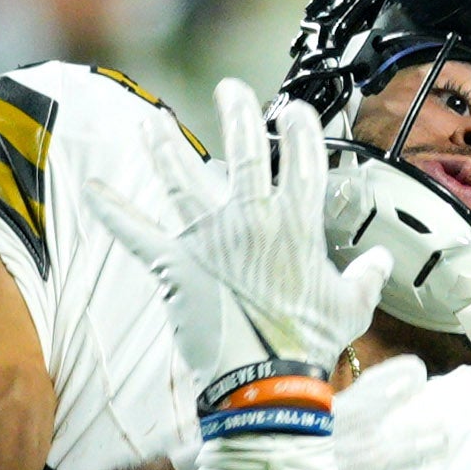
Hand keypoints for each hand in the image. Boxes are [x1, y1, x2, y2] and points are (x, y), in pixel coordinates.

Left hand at [88, 77, 391, 408]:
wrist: (264, 379)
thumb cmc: (307, 344)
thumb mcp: (349, 307)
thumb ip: (363, 278)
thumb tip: (379, 263)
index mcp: (296, 226)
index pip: (303, 163)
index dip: (300, 132)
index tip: (294, 112)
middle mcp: (252, 221)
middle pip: (245, 154)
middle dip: (238, 115)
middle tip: (230, 89)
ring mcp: (209, 239)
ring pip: (184, 180)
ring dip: (166, 147)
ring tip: (153, 121)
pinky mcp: (175, 264)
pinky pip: (137, 232)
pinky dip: (112, 210)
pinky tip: (91, 189)